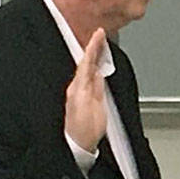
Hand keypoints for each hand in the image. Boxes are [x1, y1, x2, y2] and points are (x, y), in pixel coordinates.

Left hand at [64, 28, 107, 151]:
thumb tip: (96, 74)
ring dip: (96, 56)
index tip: (98, 34)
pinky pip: (94, 79)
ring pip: (91, 69)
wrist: (80, 144)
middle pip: (88, 63)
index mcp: (78, 88)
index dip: (92, 48)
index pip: (86, 62)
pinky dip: (98, 68)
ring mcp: (86, 92)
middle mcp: (80, 87)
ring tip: (101, 43)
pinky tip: (100, 64)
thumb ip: (93, 90)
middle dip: (94, 48)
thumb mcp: (88, 109)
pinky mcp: (93, 99)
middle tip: (100, 34)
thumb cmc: (83, 131)